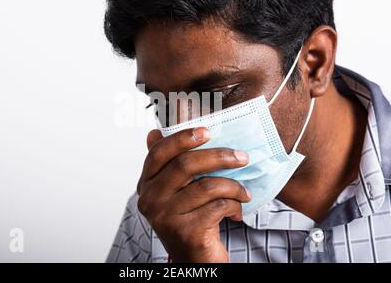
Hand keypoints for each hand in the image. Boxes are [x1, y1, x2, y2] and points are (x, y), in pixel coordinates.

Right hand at [137, 127, 250, 262]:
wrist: (193, 259)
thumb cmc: (188, 218)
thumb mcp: (175, 191)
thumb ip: (167, 163)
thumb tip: (154, 132)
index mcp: (146, 184)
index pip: (158, 153)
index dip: (183, 138)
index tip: (208, 131)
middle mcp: (150, 199)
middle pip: (185, 165)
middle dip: (219, 157)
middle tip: (242, 156)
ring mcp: (165, 216)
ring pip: (206, 186)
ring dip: (234, 185)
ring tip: (245, 191)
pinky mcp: (185, 232)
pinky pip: (218, 206)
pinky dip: (235, 205)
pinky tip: (238, 211)